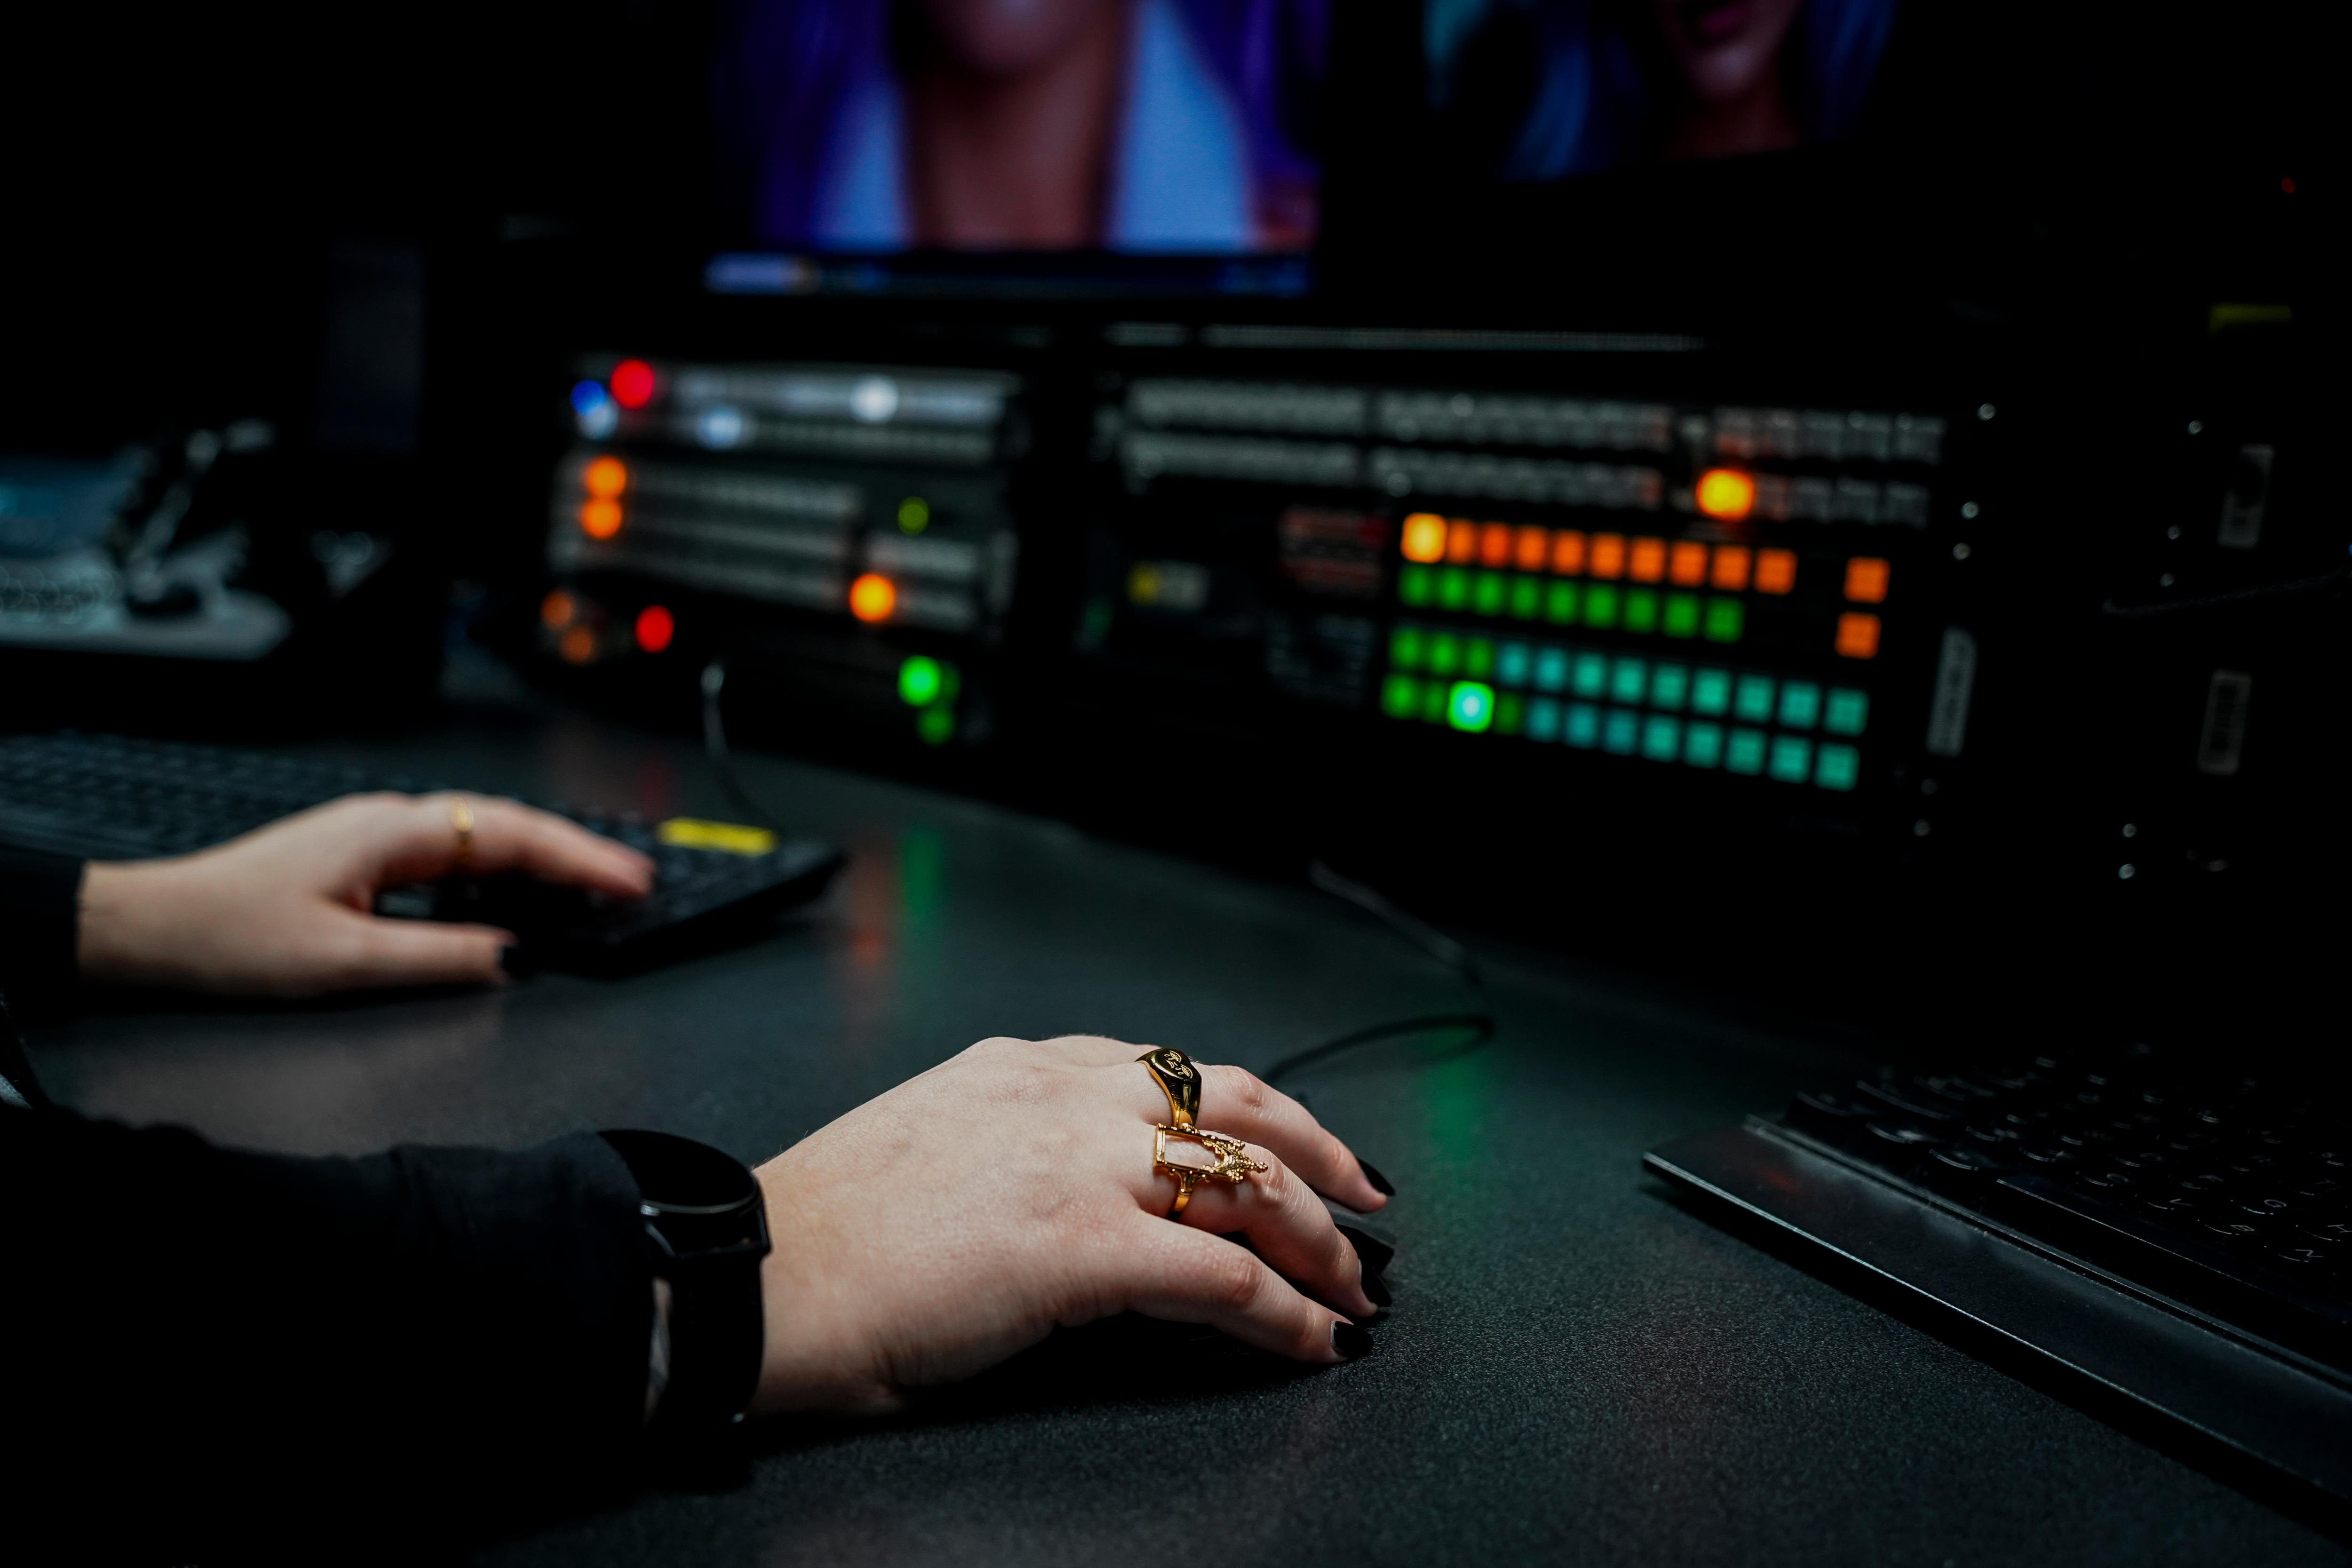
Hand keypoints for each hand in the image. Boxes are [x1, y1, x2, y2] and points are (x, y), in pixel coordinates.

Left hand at [76, 792, 653, 996]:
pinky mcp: (366, 858)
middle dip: (578, 854)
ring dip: (542, 860)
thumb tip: (512, 956)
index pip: (511, 836)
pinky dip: (500, 874)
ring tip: (593, 890)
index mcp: (392, 833)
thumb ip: (438, 957)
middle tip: (634, 884)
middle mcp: (391, 822)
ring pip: (483, 839)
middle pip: (508, 828)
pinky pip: (453, 857)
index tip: (630, 880)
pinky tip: (513, 901)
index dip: (580, 859)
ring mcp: (378, 837)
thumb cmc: (228, 937)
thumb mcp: (343, 962)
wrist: (151, 927)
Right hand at [750, 1035, 1390, 1413]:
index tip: (1283, 1143)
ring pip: (1247, 1184)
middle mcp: (1061, 1095)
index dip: (1246, 1111)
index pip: (1170, 1071)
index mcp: (1021, 1069)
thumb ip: (1015, 1147)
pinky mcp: (1081, 1245)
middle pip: (1235, 1103)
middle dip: (1315, 1151)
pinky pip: (1224, 1279)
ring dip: (1315, 1241)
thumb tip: (1076, 1195)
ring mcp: (1077, 1164)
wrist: (761, 1278)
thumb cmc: (825, 1234)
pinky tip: (1309, 1340)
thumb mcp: (934, 1147)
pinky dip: (1285, 1313)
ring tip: (1348, 1287)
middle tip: (1360, 1197)